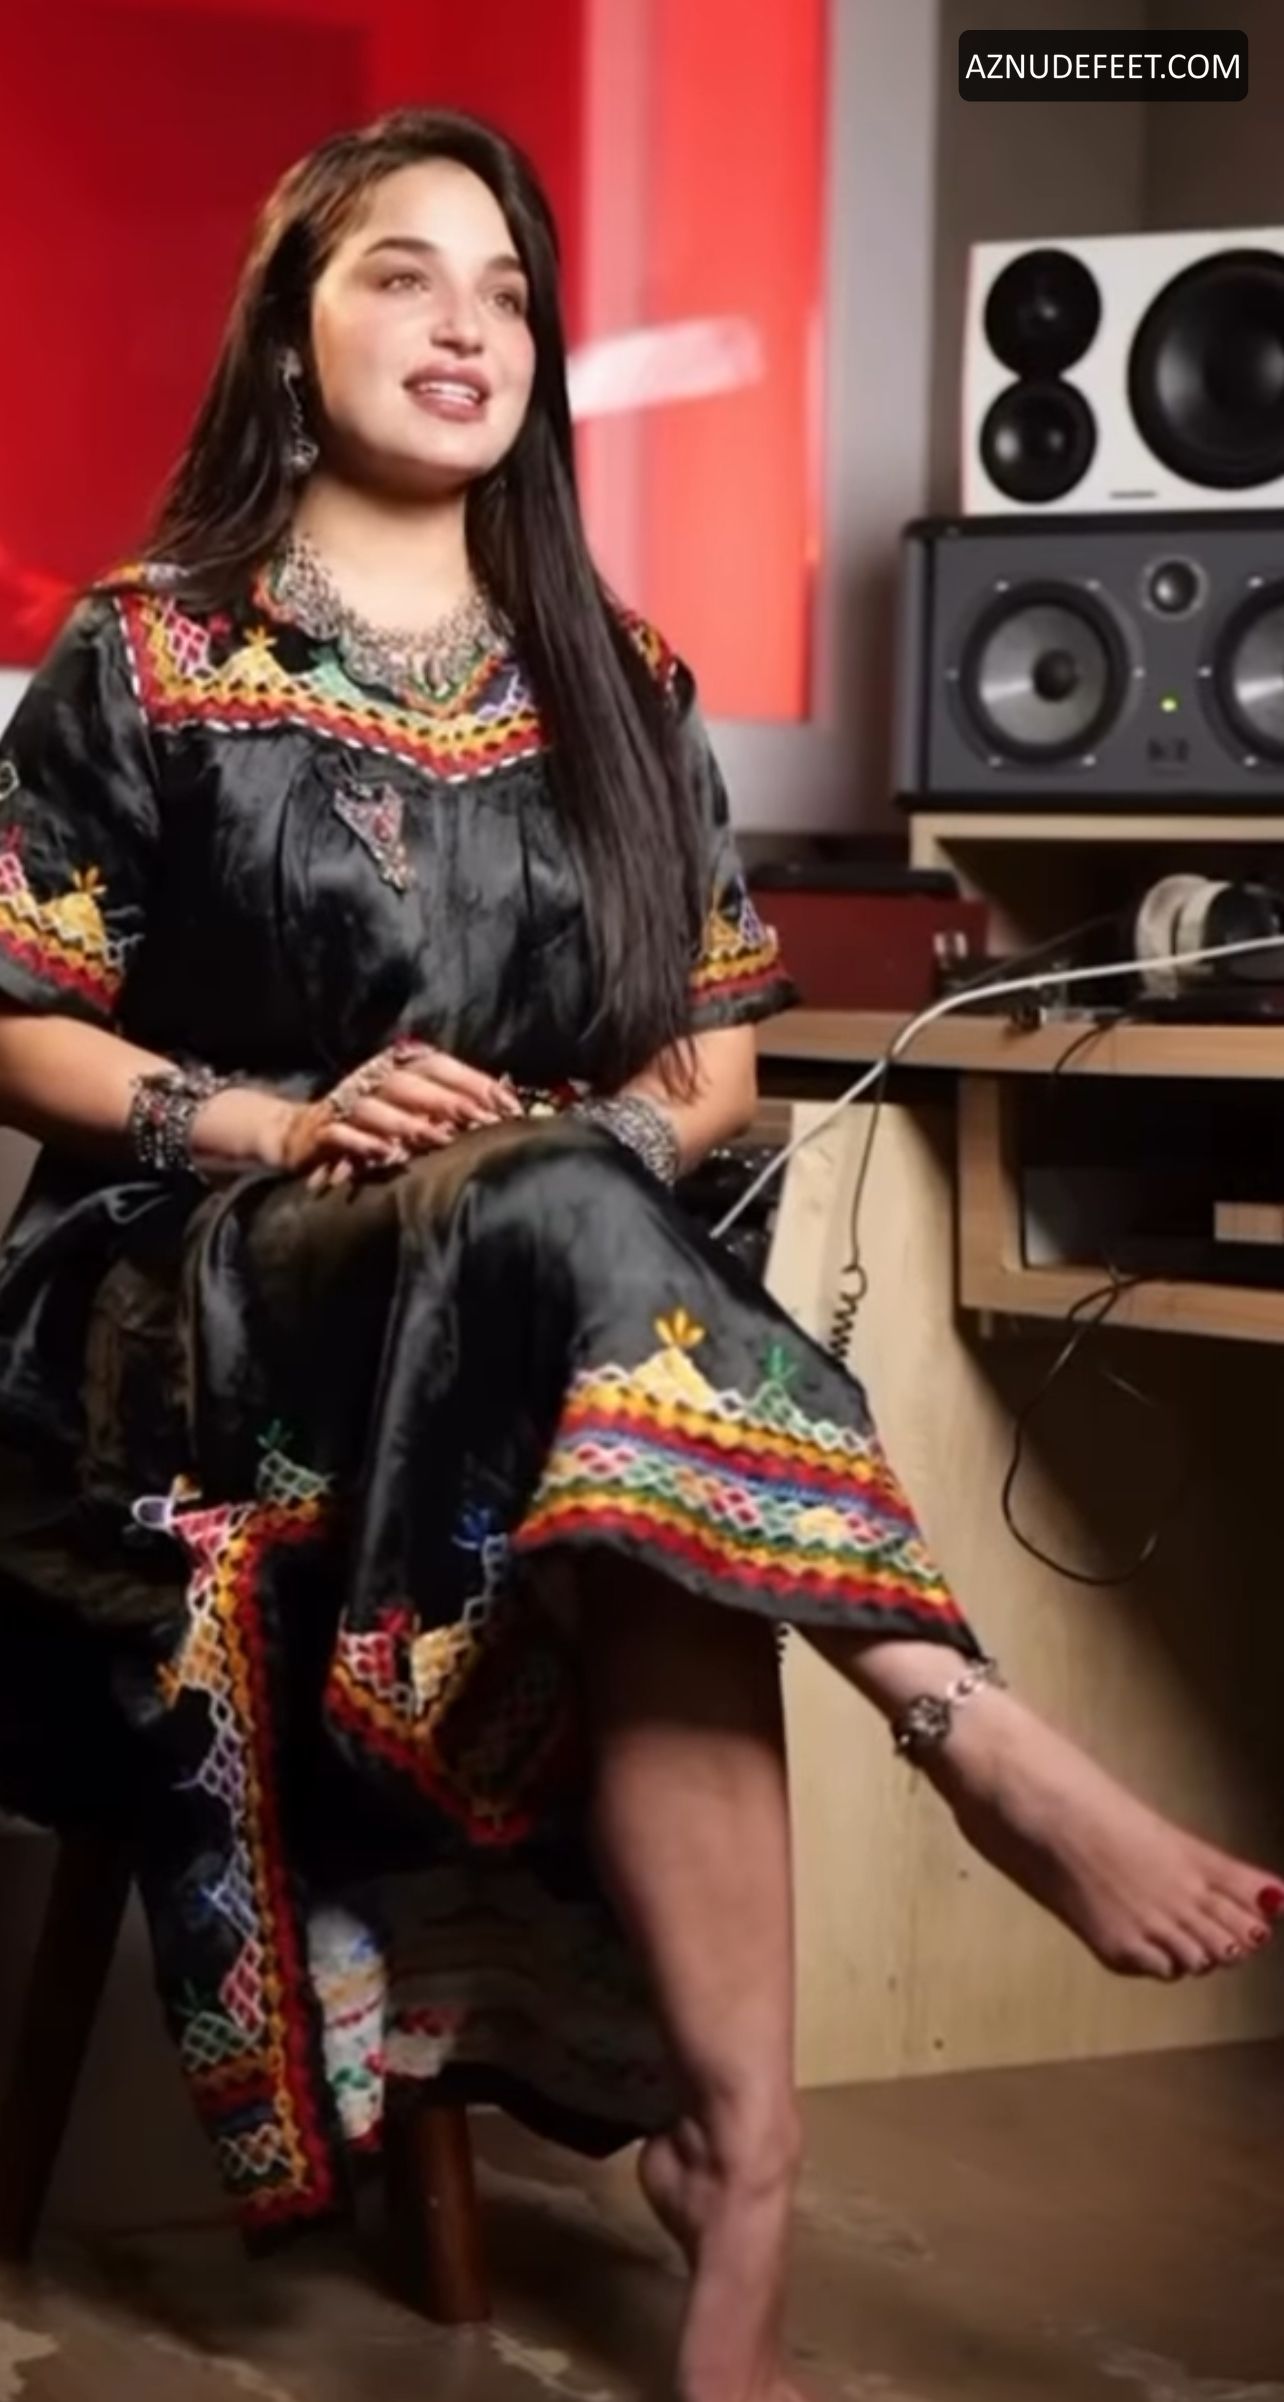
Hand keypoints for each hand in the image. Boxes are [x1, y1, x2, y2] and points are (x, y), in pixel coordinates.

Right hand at [280, 1041, 522, 1188]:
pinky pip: (341, 1134)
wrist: (298, 1135)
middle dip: (447, 1099)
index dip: (472, 1080)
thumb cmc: (368, 1126)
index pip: (437, 1064)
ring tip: (439, 1138)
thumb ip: (445, 1107)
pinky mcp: (321, 1131)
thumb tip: (499, 1110)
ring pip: (375, 1106)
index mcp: (394, 1068)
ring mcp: (343, 1103)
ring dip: (408, 1122)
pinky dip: (362, 1143)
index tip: (506, 1104)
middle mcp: (370, 1079)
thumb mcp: (407, 1112)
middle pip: (410, 1082)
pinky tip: (387, 1155)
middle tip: (480, 1119)